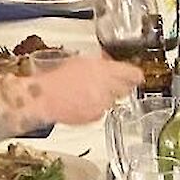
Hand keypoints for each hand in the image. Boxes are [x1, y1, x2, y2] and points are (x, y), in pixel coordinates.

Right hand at [14, 56, 142, 125]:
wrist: (42, 98)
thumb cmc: (55, 79)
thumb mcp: (79, 62)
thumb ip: (100, 65)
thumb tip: (110, 65)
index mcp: (102, 70)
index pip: (131, 74)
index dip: (135, 75)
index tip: (137, 76)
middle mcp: (105, 87)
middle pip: (126, 89)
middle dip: (121, 86)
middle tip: (111, 84)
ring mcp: (101, 103)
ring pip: (114, 101)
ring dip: (106, 98)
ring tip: (89, 93)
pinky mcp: (94, 116)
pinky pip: (102, 112)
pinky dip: (96, 108)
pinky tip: (83, 102)